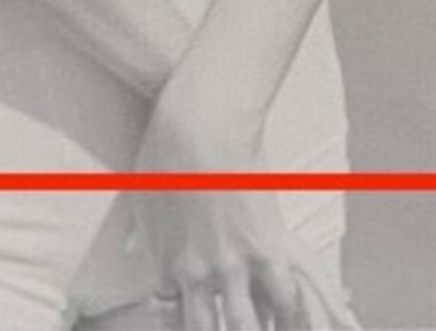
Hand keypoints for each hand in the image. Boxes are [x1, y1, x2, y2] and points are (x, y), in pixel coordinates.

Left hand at [132, 74, 357, 329]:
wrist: (199, 125)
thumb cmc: (165, 150)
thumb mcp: (143, 199)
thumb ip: (151, 233)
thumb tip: (144, 244)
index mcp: (165, 263)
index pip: (173, 314)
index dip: (186, 319)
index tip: (197, 316)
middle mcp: (196, 276)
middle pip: (205, 329)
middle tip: (228, 326)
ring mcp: (232, 267)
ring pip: (244, 327)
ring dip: (253, 328)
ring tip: (263, 328)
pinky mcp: (265, 250)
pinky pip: (283, 299)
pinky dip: (289, 315)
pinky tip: (292, 321)